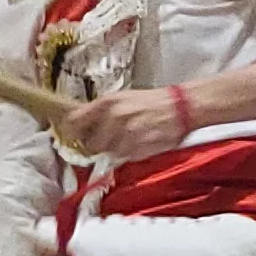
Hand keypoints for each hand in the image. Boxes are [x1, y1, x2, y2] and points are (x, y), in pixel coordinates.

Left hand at [57, 86, 192, 162]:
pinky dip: (130, 154)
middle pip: (91, 144)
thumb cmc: (153, 102)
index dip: (72, 131)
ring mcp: (127, 134)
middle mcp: (114, 118)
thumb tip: (77, 123)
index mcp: (107, 103)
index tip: (75, 136)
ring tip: (129, 139)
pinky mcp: (139, 148)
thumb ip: (99, 110)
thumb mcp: (123, 98)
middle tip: (110, 138)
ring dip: (116, 150)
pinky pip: (125, 157)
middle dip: (98, 144)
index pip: (74, 122)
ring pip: (108, 153)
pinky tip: (140, 142)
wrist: (183, 106)